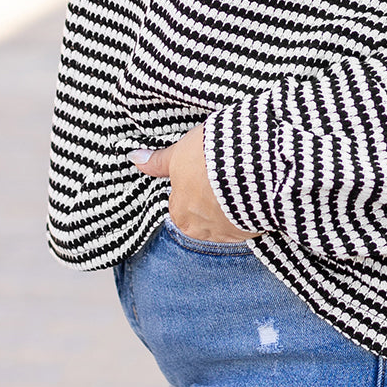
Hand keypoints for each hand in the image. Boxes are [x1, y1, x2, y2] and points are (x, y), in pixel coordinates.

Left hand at [128, 125, 260, 242]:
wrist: (252, 164)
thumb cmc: (211, 157)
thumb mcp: (180, 153)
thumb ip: (158, 162)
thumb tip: (135, 158)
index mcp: (178, 213)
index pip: (179, 202)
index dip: (191, 184)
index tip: (202, 171)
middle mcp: (200, 230)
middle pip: (200, 215)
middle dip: (210, 199)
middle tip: (221, 174)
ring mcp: (227, 233)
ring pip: (224, 220)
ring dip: (229, 206)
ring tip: (238, 181)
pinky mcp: (251, 231)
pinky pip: (245, 223)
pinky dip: (247, 211)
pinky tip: (252, 193)